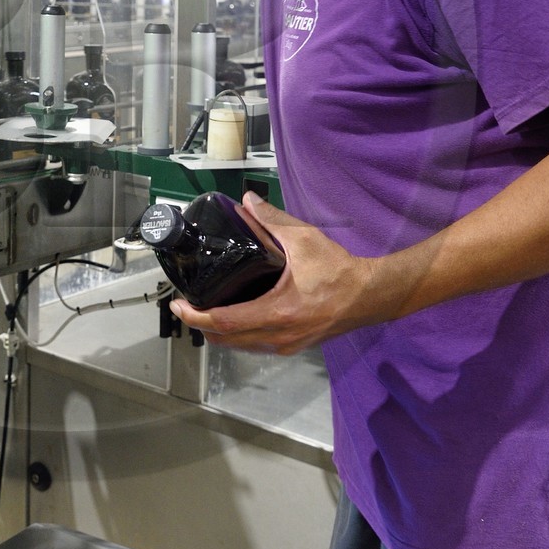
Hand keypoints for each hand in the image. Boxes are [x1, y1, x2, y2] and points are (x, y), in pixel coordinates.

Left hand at [169, 192, 383, 354]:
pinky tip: (234, 316)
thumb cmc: (339, 269)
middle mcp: (278, 336)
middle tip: (188, 305)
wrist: (370, 296)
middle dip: (201, 324)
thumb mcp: (303, 239)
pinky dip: (238, 335)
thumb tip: (247, 201)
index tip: (178, 305)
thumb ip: (271, 220)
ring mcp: (285, 345)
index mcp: (278, 312)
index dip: (195, 316)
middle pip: (225, 339)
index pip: (224, 321)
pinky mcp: (293, 347)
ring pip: (239, 345)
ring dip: (219, 332)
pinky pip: (255, 345)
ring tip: (206, 309)